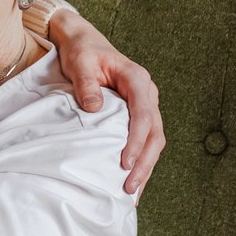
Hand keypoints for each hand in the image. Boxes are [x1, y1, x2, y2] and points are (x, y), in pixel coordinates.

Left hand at [48, 5, 164, 193]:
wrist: (84, 43)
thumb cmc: (82, 52)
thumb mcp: (80, 63)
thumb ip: (87, 85)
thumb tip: (94, 109)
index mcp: (137, 79)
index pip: (143, 114)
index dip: (136, 140)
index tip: (125, 162)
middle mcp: (147, 94)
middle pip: (155, 133)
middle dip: (145, 162)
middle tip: (130, 187)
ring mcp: (145, 105)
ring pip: (154, 140)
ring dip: (145, 166)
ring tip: (132, 192)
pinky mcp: (138, 115)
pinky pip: (145, 140)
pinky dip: (141, 160)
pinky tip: (133, 180)